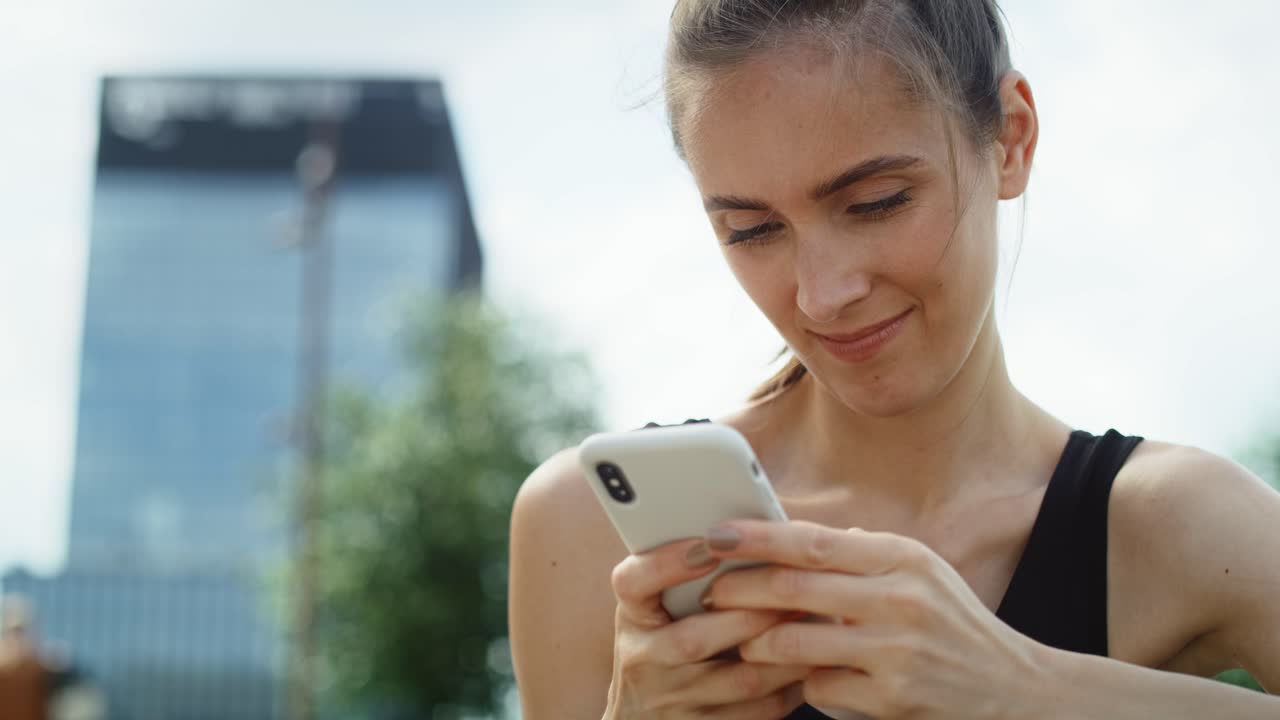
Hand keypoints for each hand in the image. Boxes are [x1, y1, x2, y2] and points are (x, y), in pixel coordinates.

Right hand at [605, 537, 810, 718]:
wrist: (643, 716)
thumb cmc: (663, 642)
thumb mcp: (658, 606)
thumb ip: (689, 575)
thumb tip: (751, 531)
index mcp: (632, 615)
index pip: (633, 582)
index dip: (668, 563)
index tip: (708, 545)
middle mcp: (642, 659)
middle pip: (694, 638)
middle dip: (753, 613)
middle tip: (796, 588)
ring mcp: (670, 701)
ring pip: (739, 679)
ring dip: (785, 651)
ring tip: (819, 622)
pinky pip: (758, 711)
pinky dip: (792, 686)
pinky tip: (813, 663)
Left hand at [701, 521, 1048, 719]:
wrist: (1015, 692)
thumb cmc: (952, 624)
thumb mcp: (920, 572)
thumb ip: (861, 552)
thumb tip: (791, 532)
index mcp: (903, 559)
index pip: (812, 542)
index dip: (756, 536)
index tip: (715, 533)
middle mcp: (900, 601)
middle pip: (792, 590)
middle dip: (738, 589)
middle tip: (708, 591)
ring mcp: (895, 654)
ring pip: (794, 644)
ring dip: (756, 644)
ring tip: (742, 640)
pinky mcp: (891, 701)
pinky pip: (819, 687)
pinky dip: (803, 683)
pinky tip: (800, 679)